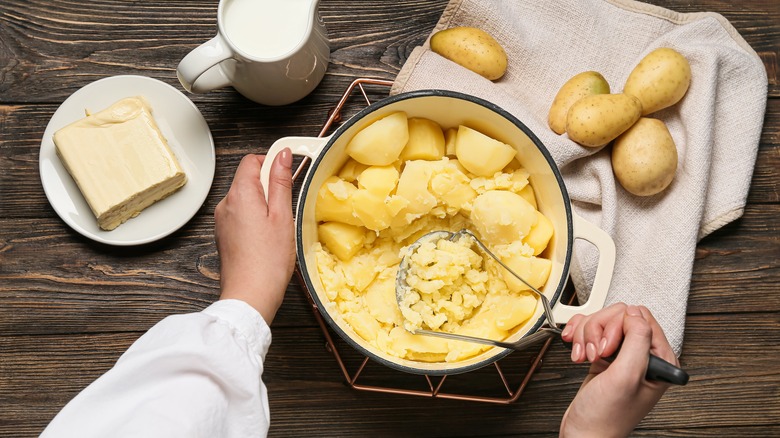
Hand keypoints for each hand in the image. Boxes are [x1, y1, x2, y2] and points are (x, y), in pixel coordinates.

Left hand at [214, 151, 295, 323]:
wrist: (250, 295)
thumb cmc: (268, 261)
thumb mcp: (283, 216)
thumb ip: (281, 182)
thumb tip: (282, 156)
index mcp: (240, 195)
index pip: (251, 160)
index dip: (271, 161)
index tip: (288, 170)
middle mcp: (226, 204)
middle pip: (248, 179)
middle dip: (269, 185)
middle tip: (287, 206)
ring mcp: (223, 221)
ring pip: (246, 198)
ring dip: (264, 203)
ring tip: (278, 225)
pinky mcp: (225, 235)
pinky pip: (241, 215)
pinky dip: (256, 218)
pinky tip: (268, 236)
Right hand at [559, 303, 677, 437]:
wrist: (584, 433)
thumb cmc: (606, 417)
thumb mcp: (626, 376)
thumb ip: (637, 340)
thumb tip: (635, 312)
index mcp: (660, 359)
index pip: (640, 317)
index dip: (618, 327)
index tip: (607, 348)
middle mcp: (643, 355)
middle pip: (618, 316)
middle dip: (598, 332)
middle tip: (595, 355)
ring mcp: (623, 355)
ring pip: (602, 322)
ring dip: (586, 336)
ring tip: (585, 357)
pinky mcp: (605, 355)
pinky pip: (590, 330)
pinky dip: (579, 337)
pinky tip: (577, 351)